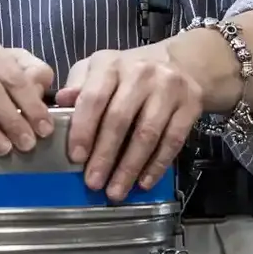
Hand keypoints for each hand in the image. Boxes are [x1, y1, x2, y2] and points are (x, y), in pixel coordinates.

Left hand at [57, 45, 203, 200]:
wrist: (177, 62)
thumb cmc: (128, 73)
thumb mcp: (99, 69)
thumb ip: (79, 85)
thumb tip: (62, 102)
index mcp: (112, 65)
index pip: (94, 98)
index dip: (84, 129)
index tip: (77, 157)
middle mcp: (141, 73)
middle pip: (120, 119)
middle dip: (105, 156)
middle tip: (94, 183)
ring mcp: (168, 88)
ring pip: (147, 134)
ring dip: (130, 167)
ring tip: (116, 191)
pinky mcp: (190, 105)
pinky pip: (173, 141)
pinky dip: (157, 165)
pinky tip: (144, 183)